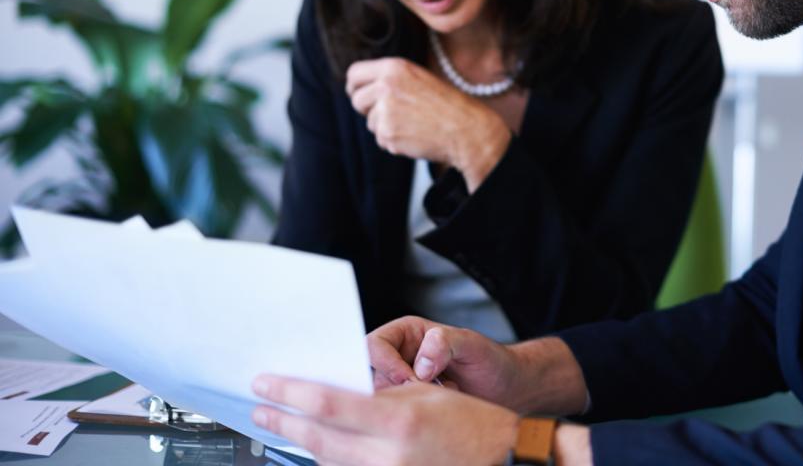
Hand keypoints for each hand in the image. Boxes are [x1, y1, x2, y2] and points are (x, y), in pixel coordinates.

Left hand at [252, 375, 516, 465]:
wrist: (503, 458)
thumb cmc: (474, 423)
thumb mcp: (427, 395)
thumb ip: (382, 395)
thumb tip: (343, 391)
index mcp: (398, 420)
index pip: (327, 402)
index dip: (290, 392)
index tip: (266, 384)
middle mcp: (388, 455)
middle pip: (318, 438)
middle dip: (284, 422)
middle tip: (260, 410)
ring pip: (328, 461)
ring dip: (304, 444)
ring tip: (285, 427)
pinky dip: (331, 462)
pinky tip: (320, 451)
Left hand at [346, 57, 509, 188]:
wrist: (466, 129)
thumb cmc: (447, 105)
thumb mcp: (418, 78)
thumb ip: (390, 79)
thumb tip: (362, 89)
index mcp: (394, 68)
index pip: (354, 74)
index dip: (355, 86)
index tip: (358, 94)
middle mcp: (386, 86)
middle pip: (356, 100)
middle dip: (368, 110)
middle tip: (391, 114)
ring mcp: (385, 110)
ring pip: (370, 122)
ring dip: (386, 128)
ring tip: (413, 124)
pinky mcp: (388, 133)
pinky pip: (381, 140)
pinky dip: (394, 142)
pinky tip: (415, 136)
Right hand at [366, 316, 588, 415]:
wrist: (506, 390)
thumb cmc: (492, 361)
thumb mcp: (474, 345)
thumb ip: (447, 343)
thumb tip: (422, 360)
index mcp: (406, 333)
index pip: (374, 345)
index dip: (386, 363)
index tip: (410, 379)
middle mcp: (399, 358)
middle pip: (372, 374)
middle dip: (397, 388)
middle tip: (428, 392)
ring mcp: (402, 385)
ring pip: (383, 398)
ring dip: (410, 403)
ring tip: (444, 395)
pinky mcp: (409, 407)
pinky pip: (396, 414)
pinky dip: (416, 416)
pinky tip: (441, 410)